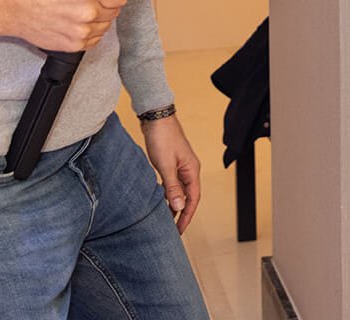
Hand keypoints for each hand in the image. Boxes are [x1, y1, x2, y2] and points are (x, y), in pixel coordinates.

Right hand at [0, 0, 128, 50]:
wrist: (13, 7)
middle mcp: (87, 13)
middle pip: (114, 12)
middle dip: (109, 5)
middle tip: (100, 1)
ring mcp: (80, 30)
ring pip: (105, 27)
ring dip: (101, 20)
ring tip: (89, 13)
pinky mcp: (72, 44)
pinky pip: (93, 41)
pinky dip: (91, 34)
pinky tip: (83, 25)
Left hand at [142, 113, 201, 233]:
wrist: (156, 117)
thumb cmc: (163, 138)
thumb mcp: (165, 165)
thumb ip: (172, 187)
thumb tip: (179, 206)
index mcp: (192, 170)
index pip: (193, 199)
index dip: (187, 216)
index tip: (179, 231)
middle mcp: (189, 169)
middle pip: (188, 197)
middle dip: (181, 213)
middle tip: (172, 229)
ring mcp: (180, 166)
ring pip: (179, 191)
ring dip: (173, 204)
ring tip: (164, 219)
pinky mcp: (170, 163)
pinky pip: (171, 184)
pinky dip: (166, 194)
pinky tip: (158, 200)